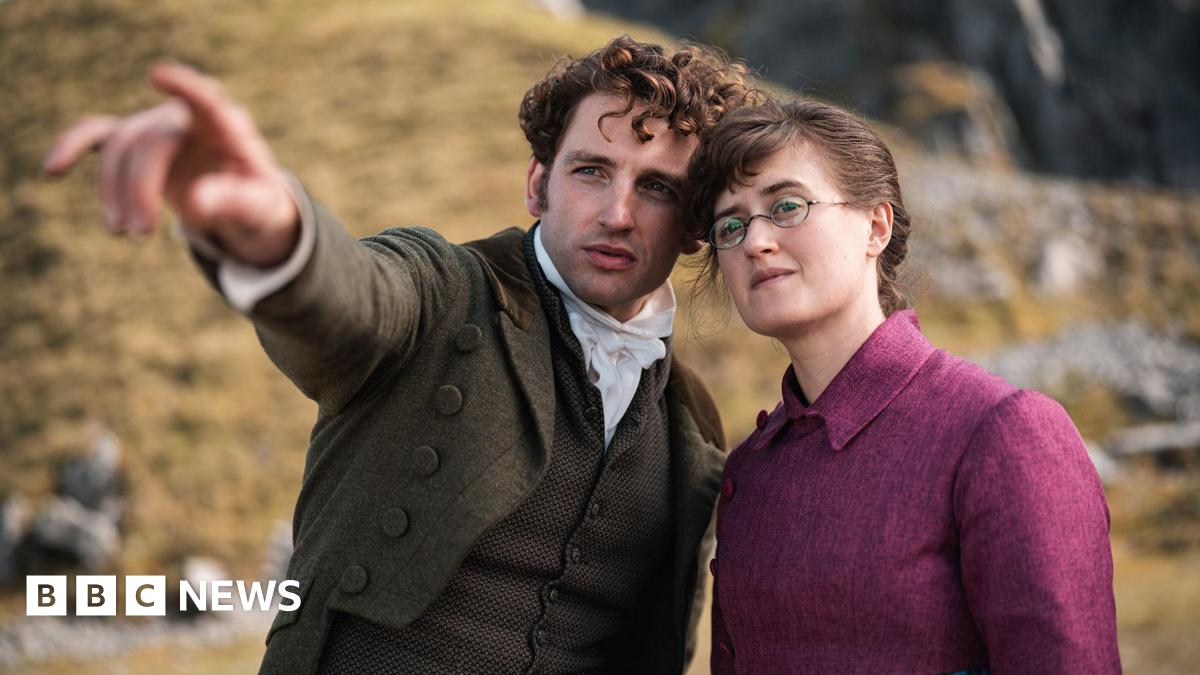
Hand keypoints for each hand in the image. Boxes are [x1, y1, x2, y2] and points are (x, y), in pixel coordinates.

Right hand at [43, 61, 299, 266]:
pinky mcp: (136, 141)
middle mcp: (187, 118)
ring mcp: (158, 126)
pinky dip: (73, 147)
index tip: (158, 75)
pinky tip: (53, 170)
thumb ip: (233, 201)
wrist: (243, 203)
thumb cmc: (256, 200)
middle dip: (139, 188)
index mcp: (227, 127)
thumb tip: (196, 203)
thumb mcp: (259, 208)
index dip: (185, 87)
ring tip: (121, 231)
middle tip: (139, 233)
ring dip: (113, 190)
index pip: (207, 101)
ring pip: (121, 146)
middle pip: (150, 143)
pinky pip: (99, 136)